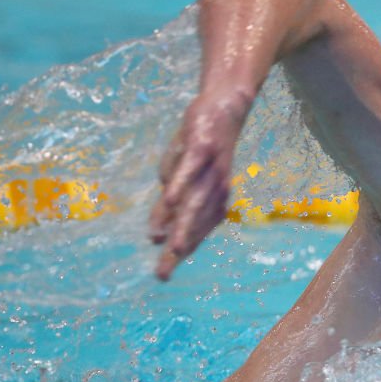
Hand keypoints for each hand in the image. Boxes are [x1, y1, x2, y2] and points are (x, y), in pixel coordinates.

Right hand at [149, 89, 250, 279]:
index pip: (195, 230)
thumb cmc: (200, 145)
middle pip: (195, 223)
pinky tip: (168, 200)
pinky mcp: (203, 148)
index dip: (179, 252)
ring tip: (172, 247)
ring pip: (195, 201)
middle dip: (180, 248)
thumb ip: (168, 204)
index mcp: (212, 199)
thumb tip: (156, 231)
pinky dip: (180, 185)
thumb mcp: (180, 177)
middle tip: (163, 272)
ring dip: (184, 225)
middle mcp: (215, 189)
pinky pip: (190, 170)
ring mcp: (211, 169)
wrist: (224, 106)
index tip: (162, 274)